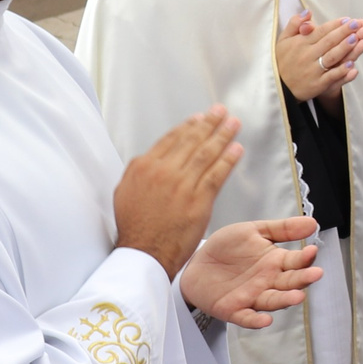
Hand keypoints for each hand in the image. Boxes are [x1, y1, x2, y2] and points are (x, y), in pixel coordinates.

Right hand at [113, 108, 243, 278]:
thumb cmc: (135, 227)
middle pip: (191, 141)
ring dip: (222, 135)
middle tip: (221, 112)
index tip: (199, 118)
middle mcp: (162, 171)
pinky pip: (217, 174)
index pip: (171, 139)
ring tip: (233, 124)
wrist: (144, 252)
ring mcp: (182, 184)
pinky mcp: (199, 199)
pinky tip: (237, 149)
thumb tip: (150, 159)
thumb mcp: (125, 192)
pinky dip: (228, 159)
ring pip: (206, 153)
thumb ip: (138, 172)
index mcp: (143, 167)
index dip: (188, 126)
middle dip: (209, 123)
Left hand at [179, 216, 322, 329]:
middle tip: (315, 274)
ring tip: (298, 296)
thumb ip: (283, 229)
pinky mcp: (234, 310)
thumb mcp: (254, 231)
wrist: (195, 262)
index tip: (312, 251)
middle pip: (290, 282)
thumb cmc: (226, 248)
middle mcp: (268, 281)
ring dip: (286, 300)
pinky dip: (255, 320)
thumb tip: (312, 223)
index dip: (306, 257)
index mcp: (275, 262)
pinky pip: (247, 317)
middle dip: (303, 279)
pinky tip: (265, 320)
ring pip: (273, 301)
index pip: (296, 262)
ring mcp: (253, 297)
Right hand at [274, 11, 362, 102]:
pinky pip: (331, 77)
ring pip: (332, 57)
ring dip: (346, 48)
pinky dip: (341, 71)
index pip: (321, 31)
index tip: (349, 19)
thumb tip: (308, 12)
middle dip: (345, 32)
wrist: (278, 87)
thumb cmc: (282, 61)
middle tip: (359, 24)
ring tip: (358, 38)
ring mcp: (313, 70)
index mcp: (300, 43)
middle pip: (329, 42)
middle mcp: (307, 55)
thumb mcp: (283, 40)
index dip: (336, 25)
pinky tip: (352, 65)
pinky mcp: (317, 84)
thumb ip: (294, 24)